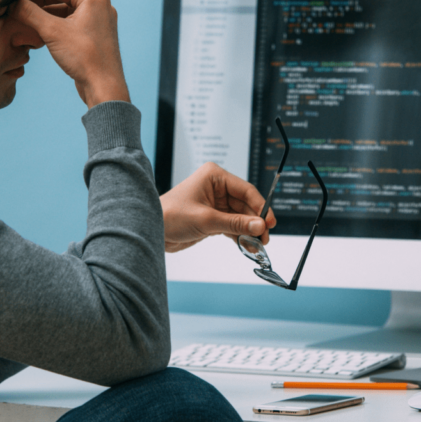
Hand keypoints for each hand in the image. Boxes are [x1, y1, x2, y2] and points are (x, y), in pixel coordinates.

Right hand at [11, 0, 129, 106]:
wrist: (103, 86)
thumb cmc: (83, 57)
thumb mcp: (51, 31)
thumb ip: (30, 13)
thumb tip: (13, 2)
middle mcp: (100, 5)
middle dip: (39, 2)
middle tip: (17, 7)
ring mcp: (100, 21)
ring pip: (66, 12)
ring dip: (46, 15)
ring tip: (25, 19)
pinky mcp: (96, 35)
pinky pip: (72, 24)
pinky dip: (56, 25)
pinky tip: (39, 32)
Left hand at [160, 162, 276, 252]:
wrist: (150, 230)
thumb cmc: (170, 216)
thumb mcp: (206, 220)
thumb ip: (235, 223)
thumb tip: (259, 225)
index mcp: (215, 176)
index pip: (245, 190)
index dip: (260, 206)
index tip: (270, 221)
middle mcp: (217, 187)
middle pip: (246, 204)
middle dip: (255, 221)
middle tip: (265, 237)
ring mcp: (215, 203)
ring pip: (241, 216)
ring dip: (249, 230)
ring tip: (258, 244)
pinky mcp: (213, 217)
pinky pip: (232, 225)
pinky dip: (240, 235)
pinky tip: (247, 244)